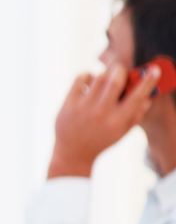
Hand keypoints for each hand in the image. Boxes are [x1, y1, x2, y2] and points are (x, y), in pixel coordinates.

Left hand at [48, 64, 160, 178]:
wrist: (73, 153)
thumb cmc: (100, 140)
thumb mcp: (121, 132)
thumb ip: (136, 115)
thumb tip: (147, 97)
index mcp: (117, 121)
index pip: (136, 97)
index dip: (147, 82)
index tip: (153, 70)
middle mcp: (101, 113)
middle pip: (115, 81)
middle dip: (121, 70)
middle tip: (120, 70)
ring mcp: (83, 108)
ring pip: (98, 77)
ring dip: (104, 74)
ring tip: (104, 80)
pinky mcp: (69, 103)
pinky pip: (80, 78)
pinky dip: (87, 75)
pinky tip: (89, 82)